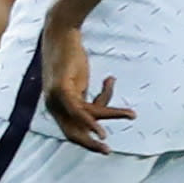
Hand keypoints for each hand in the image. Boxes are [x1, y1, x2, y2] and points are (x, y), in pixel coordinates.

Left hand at [36, 16, 129, 153]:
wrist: (61, 31)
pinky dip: (91, 122)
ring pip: (84, 118)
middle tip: (107, 151)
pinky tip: (101, 131)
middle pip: (72, 133)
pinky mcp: (61, 88)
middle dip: (90, 144)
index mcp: (55, 105)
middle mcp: (52, 105)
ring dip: (109, 118)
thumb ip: (89, 92)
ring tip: (131, 115)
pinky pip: (78, 111)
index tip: (104, 141)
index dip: (87, 137)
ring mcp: (54, 97)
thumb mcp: (81, 79)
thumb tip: (108, 92)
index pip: (72, 129)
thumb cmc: (70, 54)